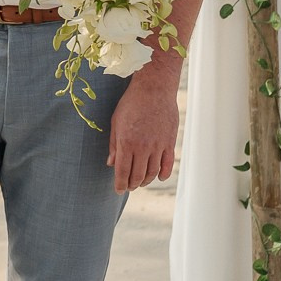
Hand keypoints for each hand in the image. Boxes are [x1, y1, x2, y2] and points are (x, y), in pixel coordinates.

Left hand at [107, 71, 177, 191]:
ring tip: (140, 182)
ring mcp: (158, 145)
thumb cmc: (131, 104)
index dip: (120, 184)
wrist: (154, 89)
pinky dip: (164, 174)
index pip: (123, 171)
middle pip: (137, 174)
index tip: (118, 190)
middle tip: (128, 187)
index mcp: (127, 142)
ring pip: (153, 172)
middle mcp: (143, 147)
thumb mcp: (116, 122)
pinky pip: (168, 164)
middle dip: (132, 184)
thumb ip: (114, 144)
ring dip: (146, 180)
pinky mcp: (170, 142)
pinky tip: (159, 177)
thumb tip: (111, 163)